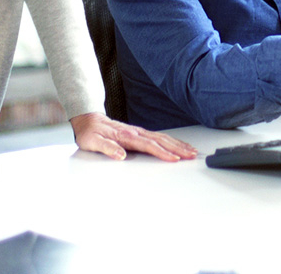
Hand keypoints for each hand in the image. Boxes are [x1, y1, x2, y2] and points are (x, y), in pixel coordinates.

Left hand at [69, 112, 197, 161]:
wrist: (88, 120)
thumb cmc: (91, 133)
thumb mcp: (93, 142)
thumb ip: (108, 148)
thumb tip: (121, 155)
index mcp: (127, 136)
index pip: (149, 145)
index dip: (163, 153)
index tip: (175, 159)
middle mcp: (136, 132)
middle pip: (161, 141)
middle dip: (178, 148)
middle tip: (192, 155)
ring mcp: (139, 132)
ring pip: (163, 138)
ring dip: (178, 144)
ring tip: (191, 150)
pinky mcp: (140, 133)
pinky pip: (159, 137)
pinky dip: (171, 141)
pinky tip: (177, 145)